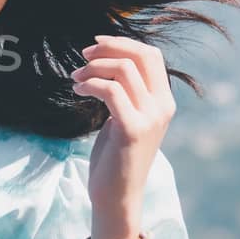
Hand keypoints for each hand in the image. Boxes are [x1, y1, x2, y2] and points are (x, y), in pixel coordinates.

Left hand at [70, 35, 174, 238]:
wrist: (117, 196)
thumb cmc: (116, 157)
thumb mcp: (125, 118)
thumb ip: (125, 93)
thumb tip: (106, 62)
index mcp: (163, 101)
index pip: (151, 55)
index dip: (122, 43)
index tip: (95, 45)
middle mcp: (162, 107)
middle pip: (141, 55)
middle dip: (109, 47)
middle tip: (83, 55)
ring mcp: (150, 118)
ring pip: (123, 70)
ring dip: (93, 68)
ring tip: (75, 78)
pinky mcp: (132, 129)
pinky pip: (110, 90)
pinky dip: (90, 84)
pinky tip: (78, 90)